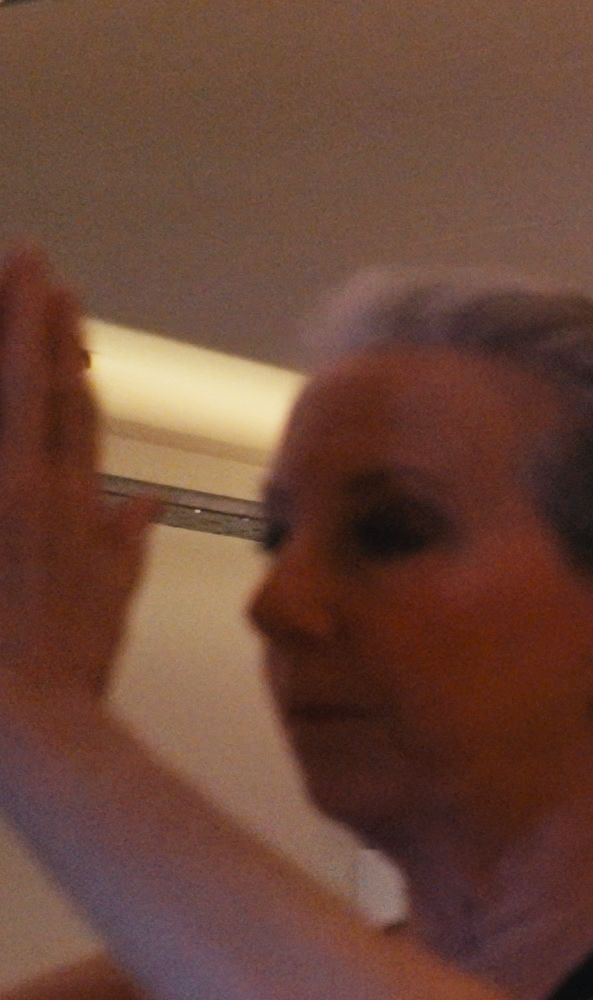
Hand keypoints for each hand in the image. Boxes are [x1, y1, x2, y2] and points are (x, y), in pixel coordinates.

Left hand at [0, 251, 160, 723]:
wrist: (25, 713)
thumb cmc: (65, 670)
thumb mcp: (107, 604)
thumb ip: (122, 547)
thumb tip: (144, 505)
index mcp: (78, 508)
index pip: (74, 411)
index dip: (67, 352)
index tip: (62, 302)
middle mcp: (42, 489)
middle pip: (40, 386)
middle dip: (35, 320)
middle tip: (30, 259)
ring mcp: (8, 496)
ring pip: (11, 397)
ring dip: (12, 337)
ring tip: (12, 279)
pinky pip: (0, 431)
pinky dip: (3, 387)